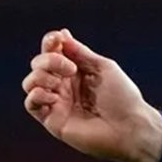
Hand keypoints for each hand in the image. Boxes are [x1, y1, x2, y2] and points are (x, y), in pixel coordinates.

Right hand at [22, 29, 161, 161]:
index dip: (50, 42)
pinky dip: (36, 95)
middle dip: (49, 60)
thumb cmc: (123, 97)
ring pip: (31, 82)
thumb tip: (62, 34)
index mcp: (77, 71)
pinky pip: (31, 104)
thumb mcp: (103, 68)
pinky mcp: (52, 120)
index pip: (54, 52)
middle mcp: (64, 85)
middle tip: (70, 68)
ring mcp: (57, 102)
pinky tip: (53, 96)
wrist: (130, 127)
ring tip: (59, 83)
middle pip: (39, 64)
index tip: (56, 39)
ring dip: (40, 76)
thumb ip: (81, 52)